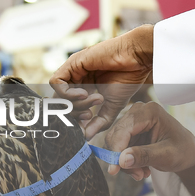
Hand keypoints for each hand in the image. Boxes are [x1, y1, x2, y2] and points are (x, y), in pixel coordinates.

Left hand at [50, 25, 153, 139]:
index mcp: (83, 89)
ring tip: (95, 100)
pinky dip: (67, 93)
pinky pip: (56, 82)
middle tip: (89, 115)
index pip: (67, 109)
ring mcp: (72, 72)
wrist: (137, 58)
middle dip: (73, 114)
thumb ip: (98, 122)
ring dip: (74, 103)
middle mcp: (75, 81)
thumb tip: (86, 137)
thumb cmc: (128, 78)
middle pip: (60, 104)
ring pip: (58, 95)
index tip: (88, 122)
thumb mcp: (112, 106)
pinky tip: (84, 94)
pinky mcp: (71, 64)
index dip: (74, 120)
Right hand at [104, 102, 194, 195]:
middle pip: (116, 136)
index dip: (116, 150)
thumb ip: (144, 156)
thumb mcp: (166, 155)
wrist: (187, 152)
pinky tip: (140, 168)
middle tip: (137, 175)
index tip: (114, 170)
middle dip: (121, 158)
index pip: (124, 130)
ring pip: (114, 145)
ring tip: (142, 173)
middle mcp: (137, 112)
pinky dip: (126, 162)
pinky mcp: (128, 132)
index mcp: (150, 112)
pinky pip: (118, 149)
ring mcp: (132, 122)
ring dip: (124, 163)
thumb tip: (121, 160)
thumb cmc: (182, 150)